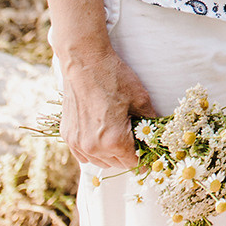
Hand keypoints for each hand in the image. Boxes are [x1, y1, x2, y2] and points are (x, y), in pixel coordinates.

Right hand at [56, 43, 153, 169]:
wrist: (84, 62)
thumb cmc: (114, 78)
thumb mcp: (140, 98)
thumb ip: (150, 122)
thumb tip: (157, 134)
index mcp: (113, 140)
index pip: (133, 163)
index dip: (144, 158)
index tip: (149, 153)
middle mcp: (93, 147)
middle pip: (116, 164)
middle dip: (129, 155)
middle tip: (137, 141)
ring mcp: (77, 143)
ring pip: (99, 162)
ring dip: (111, 155)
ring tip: (120, 136)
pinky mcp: (67, 136)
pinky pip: (83, 154)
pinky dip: (94, 151)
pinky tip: (102, 136)